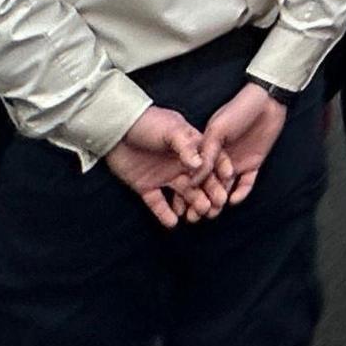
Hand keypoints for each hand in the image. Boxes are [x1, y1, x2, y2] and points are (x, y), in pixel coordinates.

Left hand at [104, 106, 217, 226]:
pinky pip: (158, 203)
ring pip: (183, 194)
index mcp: (190, 147)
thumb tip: (201, 165)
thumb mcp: (171, 129)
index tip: (229, 181)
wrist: (116, 128)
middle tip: (218, 205)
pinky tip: (173, 222)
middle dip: (211, 193)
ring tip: (198, 214)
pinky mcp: (147, 186)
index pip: (211, 161)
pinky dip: (165, 214)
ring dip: (192, 204)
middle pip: (200, 181)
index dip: (220, 171)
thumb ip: (186, 147)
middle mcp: (180, 164)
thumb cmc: (147, 123)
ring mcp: (164, 176)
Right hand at [199, 83, 289, 212]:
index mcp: (207, 147)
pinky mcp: (253, 164)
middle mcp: (220, 158)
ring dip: (218, 200)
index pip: (194, 172)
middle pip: (208, 184)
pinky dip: (241, 192)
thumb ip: (206, 155)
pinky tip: (233, 200)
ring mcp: (237, 162)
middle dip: (199, 200)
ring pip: (225, 186)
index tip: (178, 206)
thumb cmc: (238, 111)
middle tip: (192, 218)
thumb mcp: (217, 131)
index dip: (186, 189)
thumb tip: (193, 178)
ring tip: (210, 215)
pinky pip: (246, 183)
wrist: (267, 101)